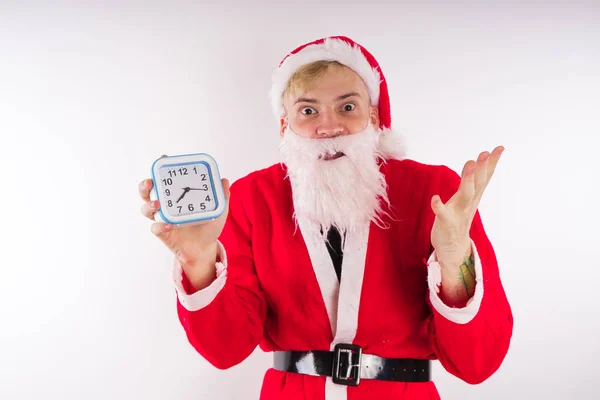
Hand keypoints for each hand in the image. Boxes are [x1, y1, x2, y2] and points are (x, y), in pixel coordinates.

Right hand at [139, 154, 230, 289]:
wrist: (205, 248)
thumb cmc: (209, 227)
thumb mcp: (218, 210)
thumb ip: (222, 196)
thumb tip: (224, 180)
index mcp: (177, 195)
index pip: (165, 179)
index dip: (161, 168)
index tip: (164, 158)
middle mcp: (166, 205)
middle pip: (148, 192)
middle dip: (145, 185)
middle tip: (150, 182)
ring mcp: (162, 218)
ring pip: (146, 208)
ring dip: (148, 204)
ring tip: (157, 204)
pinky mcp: (162, 232)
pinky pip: (155, 228)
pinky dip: (160, 225)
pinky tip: (169, 225)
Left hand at [430, 146, 503, 267]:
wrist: (453, 248)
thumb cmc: (457, 218)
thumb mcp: (465, 197)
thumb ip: (468, 181)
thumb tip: (474, 162)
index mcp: (473, 196)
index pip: (485, 177)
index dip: (492, 163)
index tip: (500, 148)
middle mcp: (469, 203)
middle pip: (478, 184)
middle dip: (482, 168)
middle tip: (485, 153)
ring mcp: (458, 213)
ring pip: (466, 195)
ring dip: (468, 181)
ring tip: (470, 165)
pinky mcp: (446, 223)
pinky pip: (442, 214)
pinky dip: (439, 206)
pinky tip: (435, 198)